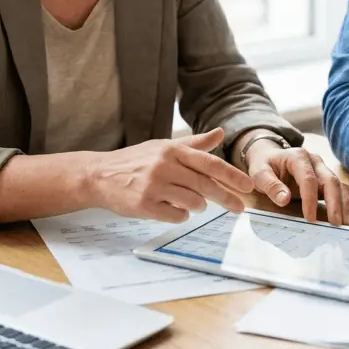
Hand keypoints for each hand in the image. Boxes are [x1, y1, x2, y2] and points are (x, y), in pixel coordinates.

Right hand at [86, 128, 253, 222]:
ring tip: (191, 202)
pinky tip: (172, 208)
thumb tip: (220, 133)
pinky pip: (175, 215)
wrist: (100, 175)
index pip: (209, 163)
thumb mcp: (164, 146)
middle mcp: (164, 166)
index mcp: (172, 150)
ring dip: (198, 206)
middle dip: (226, 198)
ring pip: (192, 202)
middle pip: (205, 185)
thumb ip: (194, 143)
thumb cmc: (137, 160)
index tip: (248, 186)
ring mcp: (153, 186)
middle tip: (239, 209)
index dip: (232, 175)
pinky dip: (180, 214)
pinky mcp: (144, 205)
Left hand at [244, 139, 348, 225]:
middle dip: (335, 202)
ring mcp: (323, 169)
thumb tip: (284, 199)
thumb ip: (270, 185)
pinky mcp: (326, 179)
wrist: (269, 156)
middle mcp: (315, 161)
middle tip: (336, 223)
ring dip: (344, 204)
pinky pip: (340, 189)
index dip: (310, 199)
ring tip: (346, 223)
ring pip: (339, 185)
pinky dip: (346, 202)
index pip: (308, 178)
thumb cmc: (264, 166)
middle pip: (330, 180)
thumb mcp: (259, 173)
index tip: (309, 218)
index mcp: (298, 157)